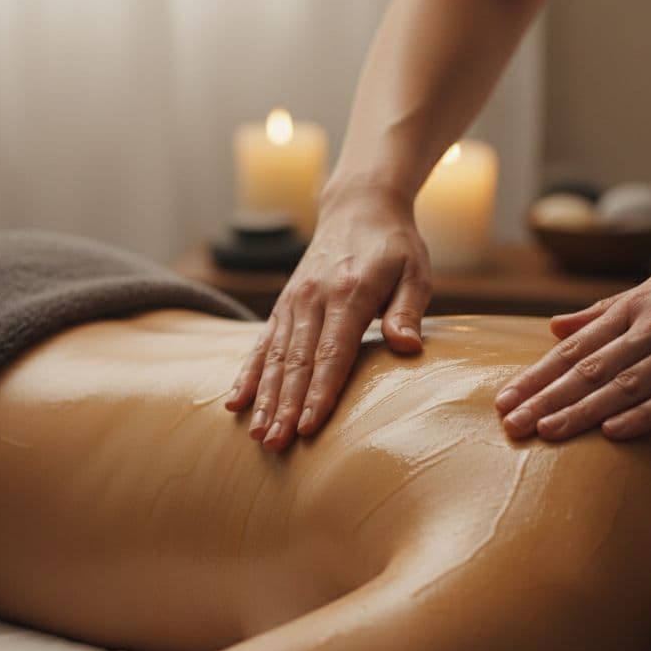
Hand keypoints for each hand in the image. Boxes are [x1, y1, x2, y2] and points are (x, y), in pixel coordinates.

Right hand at [225, 187, 430, 451]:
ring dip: (264, 398)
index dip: (320, 392)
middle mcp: (313, 299)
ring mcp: (293, 301)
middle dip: (284, 406)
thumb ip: (409, 311)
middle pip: (296, 362)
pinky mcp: (283, 305)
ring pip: (274, 357)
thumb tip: (408, 348)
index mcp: (348, 294)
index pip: (332, 353)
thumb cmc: (395, 247)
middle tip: (276, 445)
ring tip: (258, 435)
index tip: (309, 426)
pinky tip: (235, 404)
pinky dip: (247, 374)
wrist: (359, 206)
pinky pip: (261, 344)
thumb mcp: (415, 272)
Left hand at [494, 226, 650, 441]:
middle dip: (546, 398)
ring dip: (583, 411)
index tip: (504, 400)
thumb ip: (606, 310)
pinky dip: (645, 414)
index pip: (575, 347)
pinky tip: (614, 433)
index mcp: (638, 306)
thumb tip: (554, 326)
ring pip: (626, 384)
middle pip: (590, 368)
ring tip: (546, 432)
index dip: (538, 375)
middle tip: (509, 425)